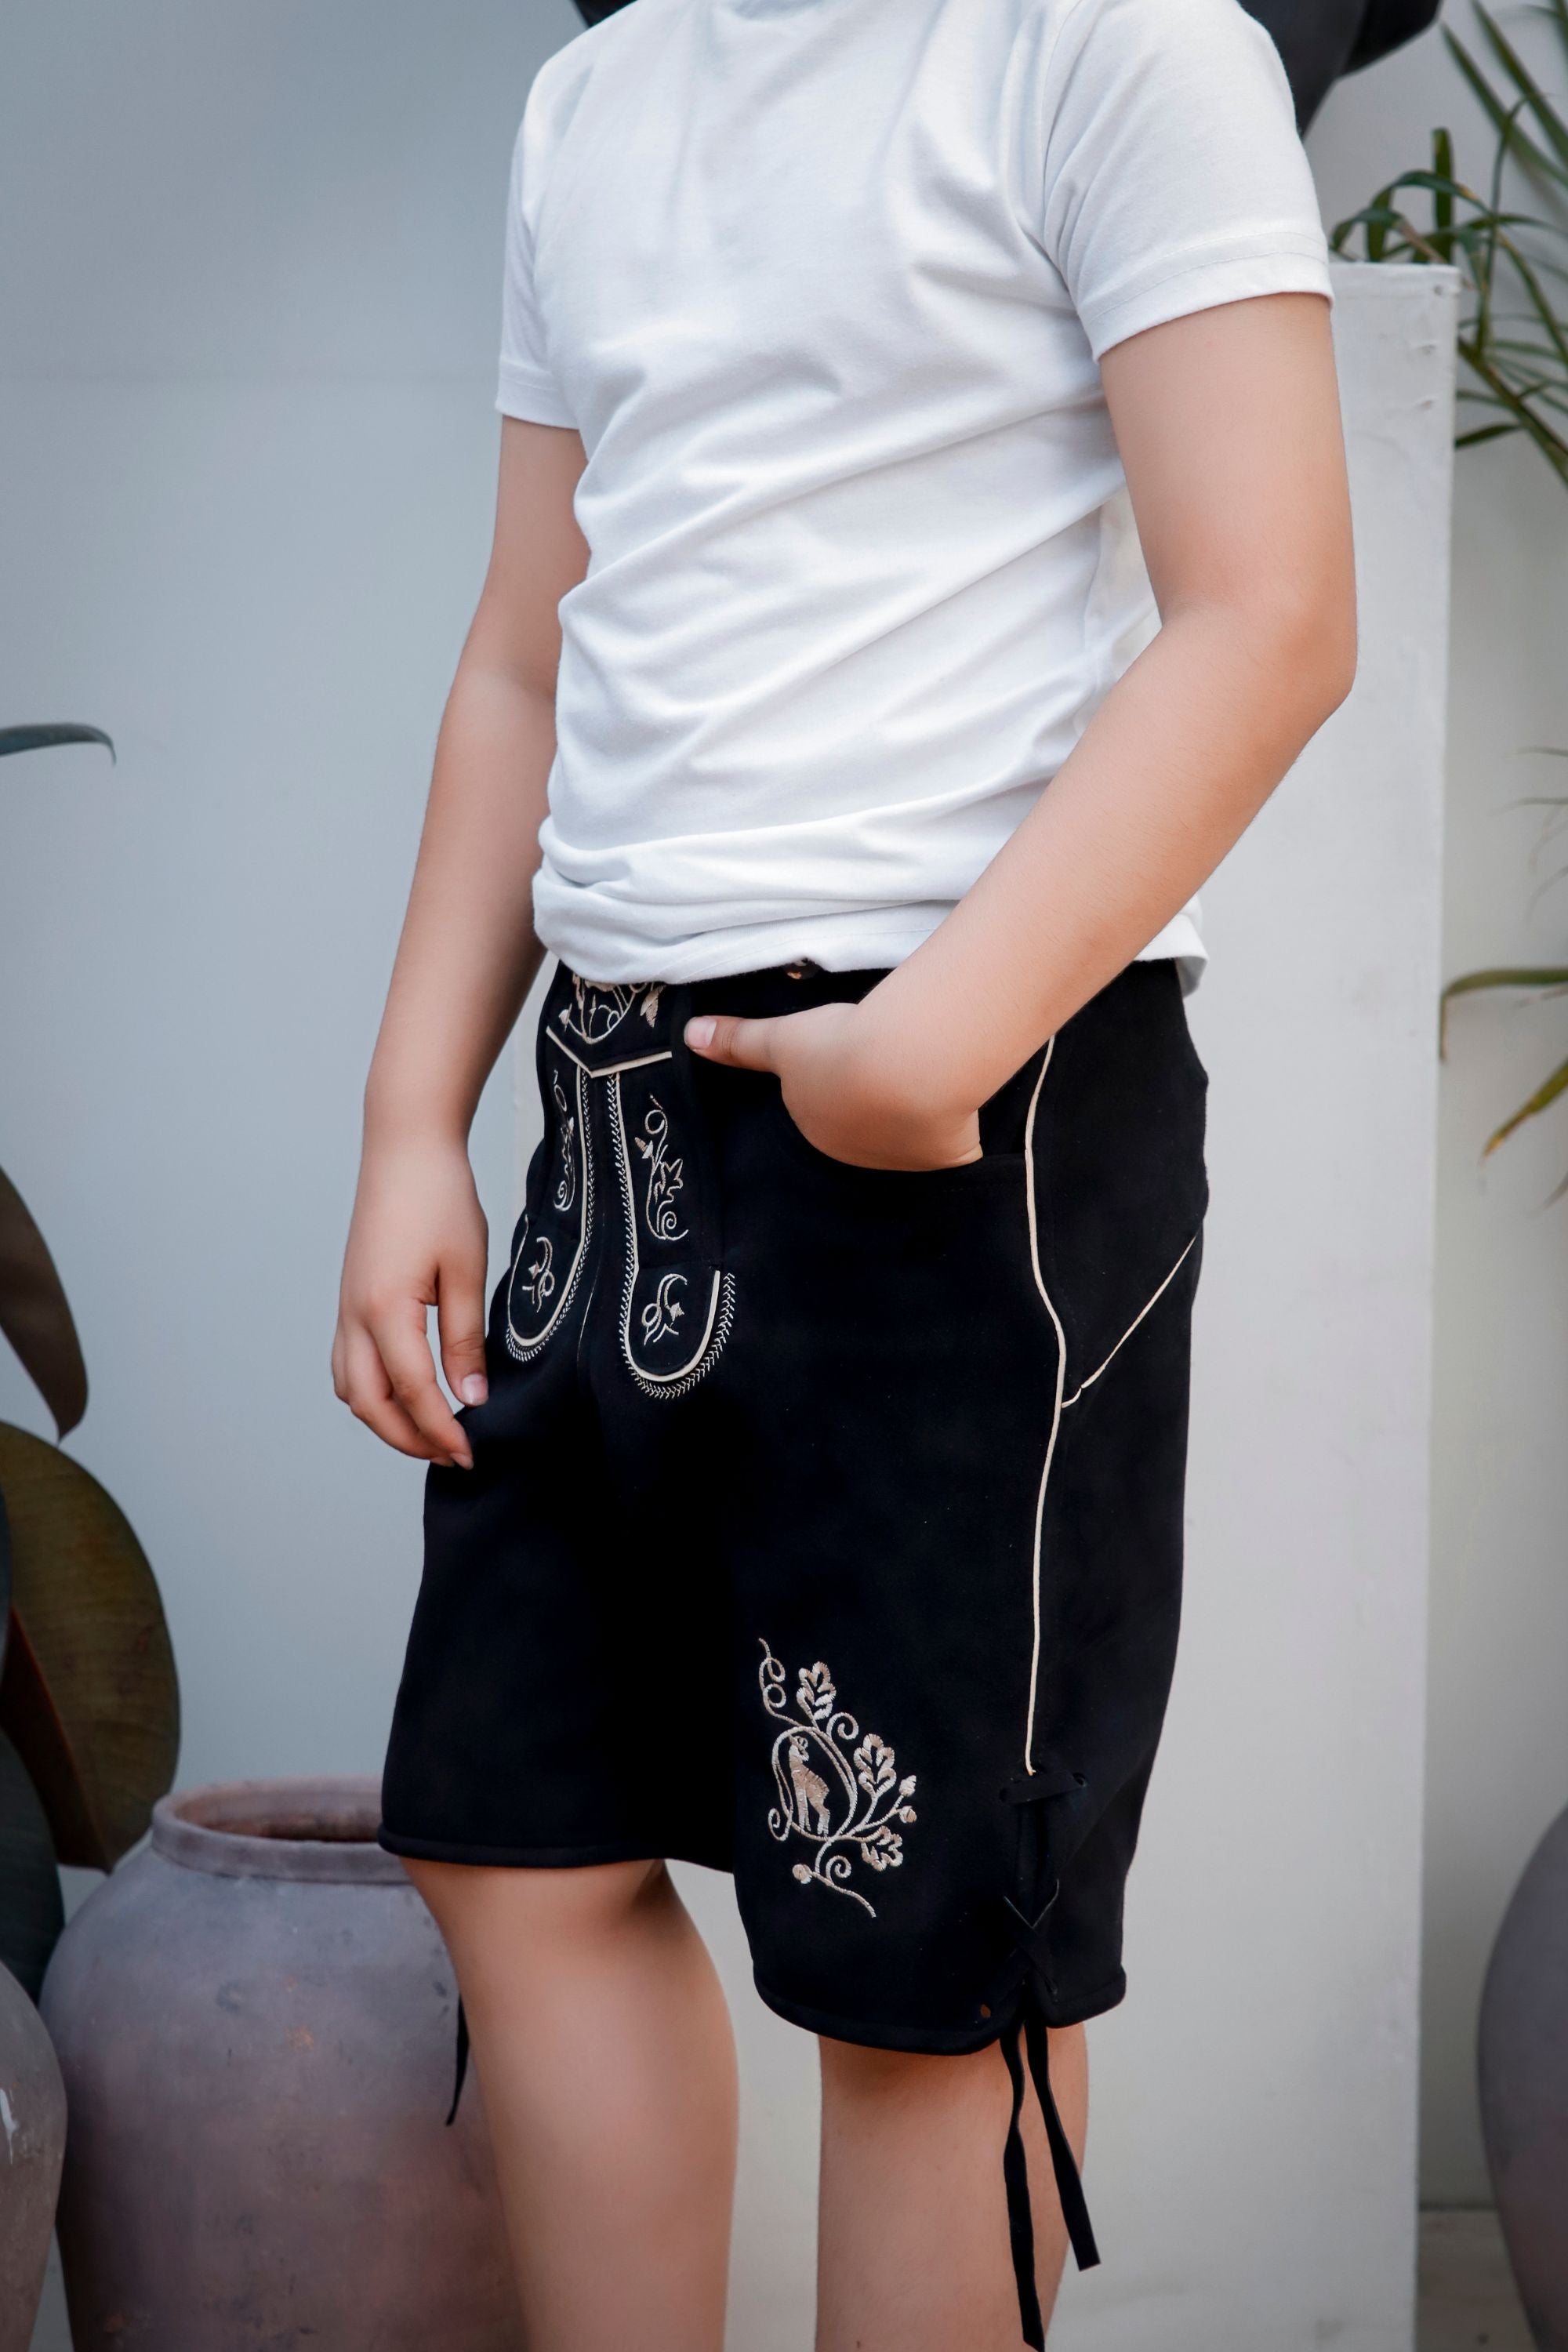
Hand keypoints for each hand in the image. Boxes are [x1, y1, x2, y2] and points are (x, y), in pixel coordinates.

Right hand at [332, 1135, 489, 1468]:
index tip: (470, 1453)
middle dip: (409, 1439)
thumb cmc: (440, 1199)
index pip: (412, 1392)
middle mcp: (354, 1315)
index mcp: (385, 1310)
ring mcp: (345, 1308)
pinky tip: (405, 1392)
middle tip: (452, 1454)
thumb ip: (465, 1339)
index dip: (441, 1431)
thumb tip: (471, 1396)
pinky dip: (371, 1392)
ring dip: (386, 1419)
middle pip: (369, 1405)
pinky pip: (348, 1363)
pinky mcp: (349, 1298)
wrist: (404, 1148)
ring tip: (431, 1431)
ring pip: (351, 1389)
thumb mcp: (466, 1269)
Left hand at [685, 998, 980, 1170]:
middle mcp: (854, 1154)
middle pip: (866, 1127)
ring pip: (908, 1138)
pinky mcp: (942, 1159)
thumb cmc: (836, 1050)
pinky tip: (959, 1107)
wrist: (900, 1067)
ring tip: (928, 1076)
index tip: (854, 1061)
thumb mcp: (781, 1037)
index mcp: (816, 1128)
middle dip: (876, 1104)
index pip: (825, 1110)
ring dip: (917, 1115)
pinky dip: (954, 1134)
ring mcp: (901, 1161)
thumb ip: (739, 1040)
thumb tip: (688, 1037)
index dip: (839, 1083)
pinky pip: (948, 1150)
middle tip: (894, 1063)